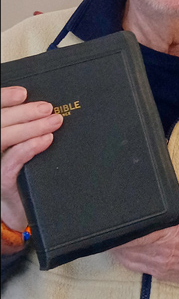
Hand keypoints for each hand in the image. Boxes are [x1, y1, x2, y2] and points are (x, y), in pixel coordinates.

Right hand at [1, 86, 62, 241]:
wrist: (21, 205)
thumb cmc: (27, 170)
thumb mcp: (25, 145)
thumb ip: (31, 127)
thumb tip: (50, 107)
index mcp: (1, 131)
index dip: (5, 98)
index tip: (23, 92)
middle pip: (0, 121)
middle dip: (24, 111)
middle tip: (47, 107)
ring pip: (5, 137)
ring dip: (31, 126)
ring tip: (55, 121)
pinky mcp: (2, 179)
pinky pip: (12, 160)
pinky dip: (29, 147)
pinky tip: (45, 140)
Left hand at [113, 190, 178, 298]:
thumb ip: (175, 194)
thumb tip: (161, 176)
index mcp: (169, 231)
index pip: (134, 225)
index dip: (121, 217)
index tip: (116, 206)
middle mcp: (159, 251)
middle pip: (123, 241)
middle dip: (116, 227)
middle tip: (115, 213)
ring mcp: (156, 265)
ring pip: (123, 254)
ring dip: (118, 241)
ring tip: (120, 227)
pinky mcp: (157, 273)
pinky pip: (132, 263)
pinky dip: (126, 252)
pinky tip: (129, 242)